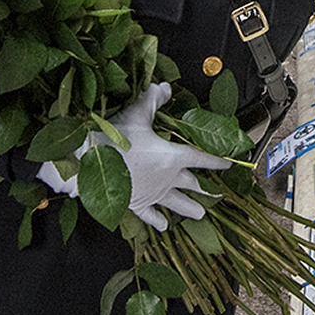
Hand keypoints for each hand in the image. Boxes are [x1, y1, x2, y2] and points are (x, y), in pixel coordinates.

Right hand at [36, 83, 231, 230]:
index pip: (203, 158)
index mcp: (172, 157)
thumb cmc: (113, 138)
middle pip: (193, 184)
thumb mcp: (136, 113)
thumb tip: (166, 88)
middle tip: (218, 194)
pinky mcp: (136, 204)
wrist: (85, 163)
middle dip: (206, 188)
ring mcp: (153, 194)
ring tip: (201, 214)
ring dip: (191, 209)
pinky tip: (164, 227)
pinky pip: (150, 216)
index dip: (218, 160)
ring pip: (178, 204)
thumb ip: (153, 99)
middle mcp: (167, 178)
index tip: (229, 165)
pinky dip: (158, 221)